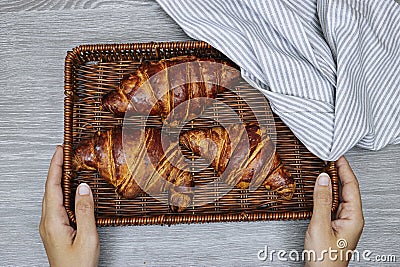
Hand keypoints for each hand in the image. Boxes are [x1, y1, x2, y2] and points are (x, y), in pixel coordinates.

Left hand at [39, 146, 99, 266]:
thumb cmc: (78, 265)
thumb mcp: (88, 237)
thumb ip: (85, 211)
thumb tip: (83, 188)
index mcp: (53, 221)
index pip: (52, 186)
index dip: (55, 166)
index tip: (59, 150)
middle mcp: (47, 222)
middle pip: (49, 189)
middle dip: (55, 168)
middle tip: (63, 153)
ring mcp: (49, 227)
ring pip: (51, 196)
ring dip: (57, 179)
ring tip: (65, 166)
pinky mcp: (55, 230)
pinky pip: (55, 204)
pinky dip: (60, 191)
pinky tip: (68, 190)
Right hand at [304, 156, 363, 266]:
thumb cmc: (324, 257)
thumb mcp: (320, 225)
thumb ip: (321, 201)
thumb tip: (322, 179)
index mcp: (353, 217)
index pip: (351, 185)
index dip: (344, 168)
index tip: (337, 156)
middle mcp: (351, 218)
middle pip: (347, 188)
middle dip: (339, 172)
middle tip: (329, 158)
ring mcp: (344, 222)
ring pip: (340, 195)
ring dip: (332, 182)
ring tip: (323, 169)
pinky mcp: (335, 225)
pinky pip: (333, 203)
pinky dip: (326, 192)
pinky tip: (320, 189)